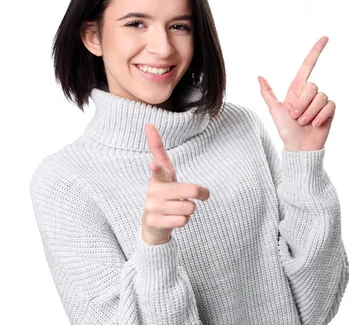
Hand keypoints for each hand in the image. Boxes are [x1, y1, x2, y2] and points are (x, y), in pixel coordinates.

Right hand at [141, 123, 210, 244]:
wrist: (153, 222)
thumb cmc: (164, 191)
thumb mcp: (165, 172)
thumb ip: (159, 151)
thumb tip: (148, 124)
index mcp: (158, 177)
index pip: (159, 169)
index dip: (157, 168)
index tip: (153, 165)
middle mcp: (154, 191)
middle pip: (191, 190)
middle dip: (199, 193)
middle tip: (197, 195)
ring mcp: (153, 207)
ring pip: (189, 207)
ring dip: (189, 208)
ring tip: (177, 207)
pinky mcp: (155, 222)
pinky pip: (183, 220)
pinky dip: (183, 220)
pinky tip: (173, 218)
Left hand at [258, 36, 335, 150]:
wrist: (299, 147)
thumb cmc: (285, 129)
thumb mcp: (274, 110)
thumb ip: (268, 93)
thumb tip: (259, 76)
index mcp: (296, 89)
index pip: (308, 65)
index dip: (316, 51)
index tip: (325, 37)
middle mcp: (310, 93)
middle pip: (312, 86)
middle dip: (302, 103)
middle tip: (295, 117)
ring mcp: (321, 102)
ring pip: (320, 97)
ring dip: (310, 112)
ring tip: (304, 122)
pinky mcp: (330, 110)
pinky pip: (329, 105)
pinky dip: (320, 116)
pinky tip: (315, 124)